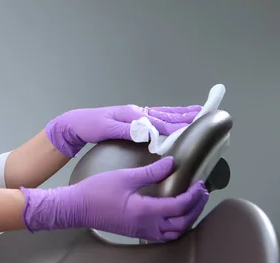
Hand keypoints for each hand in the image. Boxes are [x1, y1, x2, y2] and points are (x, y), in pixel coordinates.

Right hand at [20, 157, 208, 241]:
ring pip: (175, 233)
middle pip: (182, 224)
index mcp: (145, 211)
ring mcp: (142, 232)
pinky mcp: (137, 233)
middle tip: (203, 193)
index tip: (199, 183)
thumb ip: (151, 172)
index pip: (179, 206)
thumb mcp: (125, 177)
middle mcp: (147, 226)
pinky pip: (164, 236)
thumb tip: (171, 163)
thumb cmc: (97, 191)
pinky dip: (176, 227)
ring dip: (188, 220)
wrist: (77, 209)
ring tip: (194, 204)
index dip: (194, 195)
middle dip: (196, 209)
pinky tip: (177, 215)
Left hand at [46, 104, 201, 156]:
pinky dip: (170, 117)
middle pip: (166, 114)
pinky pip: (157, 118)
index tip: (191, 127)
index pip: (158, 122)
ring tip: (197, 112)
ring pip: (163, 114)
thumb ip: (127, 130)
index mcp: (133, 115)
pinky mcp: (134, 120)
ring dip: (181, 114)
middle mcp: (137, 113)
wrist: (75, 124)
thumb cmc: (89, 125)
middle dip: (186, 115)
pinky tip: (176, 119)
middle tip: (205, 113)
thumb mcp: (106, 129)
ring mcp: (136, 116)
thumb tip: (148, 133)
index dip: (175, 126)